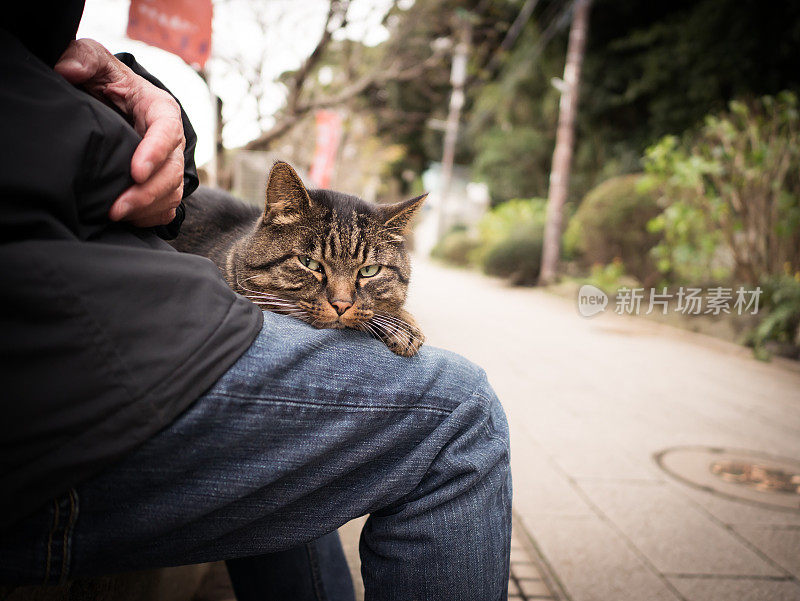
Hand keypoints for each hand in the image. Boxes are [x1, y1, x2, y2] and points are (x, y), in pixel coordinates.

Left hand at [55, 39, 184, 226]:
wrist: (116, 105)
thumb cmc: (109, 83)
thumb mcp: (97, 63)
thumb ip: (84, 59)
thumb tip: (67, 69)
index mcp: (161, 109)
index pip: (167, 131)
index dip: (155, 153)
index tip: (135, 172)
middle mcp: (173, 140)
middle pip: (172, 171)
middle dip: (147, 192)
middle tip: (117, 208)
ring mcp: (171, 164)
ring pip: (172, 193)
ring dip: (147, 208)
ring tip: (116, 216)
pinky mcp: (165, 184)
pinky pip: (167, 208)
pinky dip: (150, 217)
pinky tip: (128, 218)